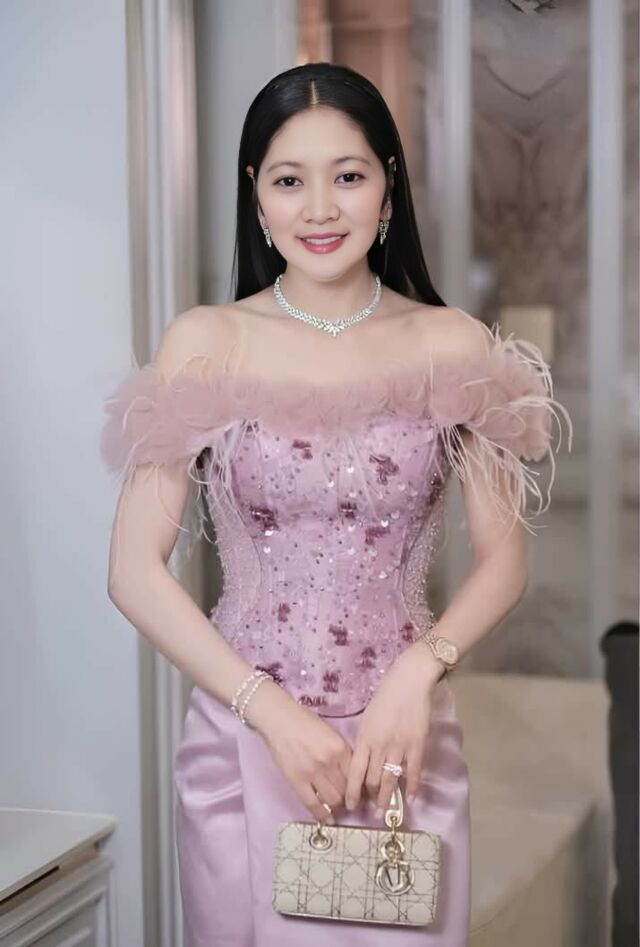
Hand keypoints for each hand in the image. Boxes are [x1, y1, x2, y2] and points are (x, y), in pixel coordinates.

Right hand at [248, 683, 352, 822]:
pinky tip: (328, 819)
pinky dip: (322, 815)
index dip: (360, 788)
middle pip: (346, 790)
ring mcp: (313, 773)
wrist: (279, 719)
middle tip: (350, 802)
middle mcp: (329, 762)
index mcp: (341, 748)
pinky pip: (313, 804)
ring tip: (337, 806)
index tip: (361, 794)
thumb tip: (351, 773)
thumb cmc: (305, 722)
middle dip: (350, 799)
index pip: (357, 776)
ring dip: (337, 806)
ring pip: (333, 800)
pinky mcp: (297, 781)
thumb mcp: (331, 733)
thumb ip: (342, 752)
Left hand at [344, 645, 441, 811]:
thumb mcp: (367, 718)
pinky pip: (414, 771)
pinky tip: (411, 798)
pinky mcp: (417, 745)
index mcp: (364, 738)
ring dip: (387, 798)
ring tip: (385, 812)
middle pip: (373, 779)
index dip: (352, 791)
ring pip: (391, 779)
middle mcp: (380, 746)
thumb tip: (362, 760)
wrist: (408, 682)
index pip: (355, 771)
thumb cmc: (385, 698)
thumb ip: (365, 740)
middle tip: (371, 811)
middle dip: (370, 798)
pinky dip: (413, 786)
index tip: (350, 804)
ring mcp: (399, 746)